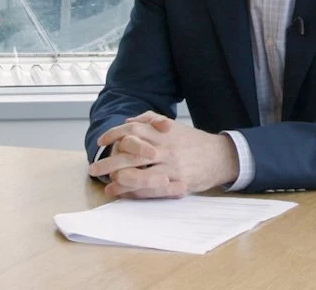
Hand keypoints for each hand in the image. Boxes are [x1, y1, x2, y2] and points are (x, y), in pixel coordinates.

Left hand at [88, 112, 239, 198]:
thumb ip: (152, 120)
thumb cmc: (194, 141)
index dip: (114, 135)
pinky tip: (124, 195)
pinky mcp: (179, 183)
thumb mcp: (174, 126)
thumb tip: (129, 121)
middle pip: (131, 154)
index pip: (133, 130)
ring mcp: (172, 167)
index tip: (101, 141)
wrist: (221, 156)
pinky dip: (136, 193)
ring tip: (107, 186)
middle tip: (93, 169)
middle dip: (109, 162)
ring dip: (120, 182)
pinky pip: (153, 190)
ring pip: (140, 175)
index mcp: (163, 132)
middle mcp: (166, 148)